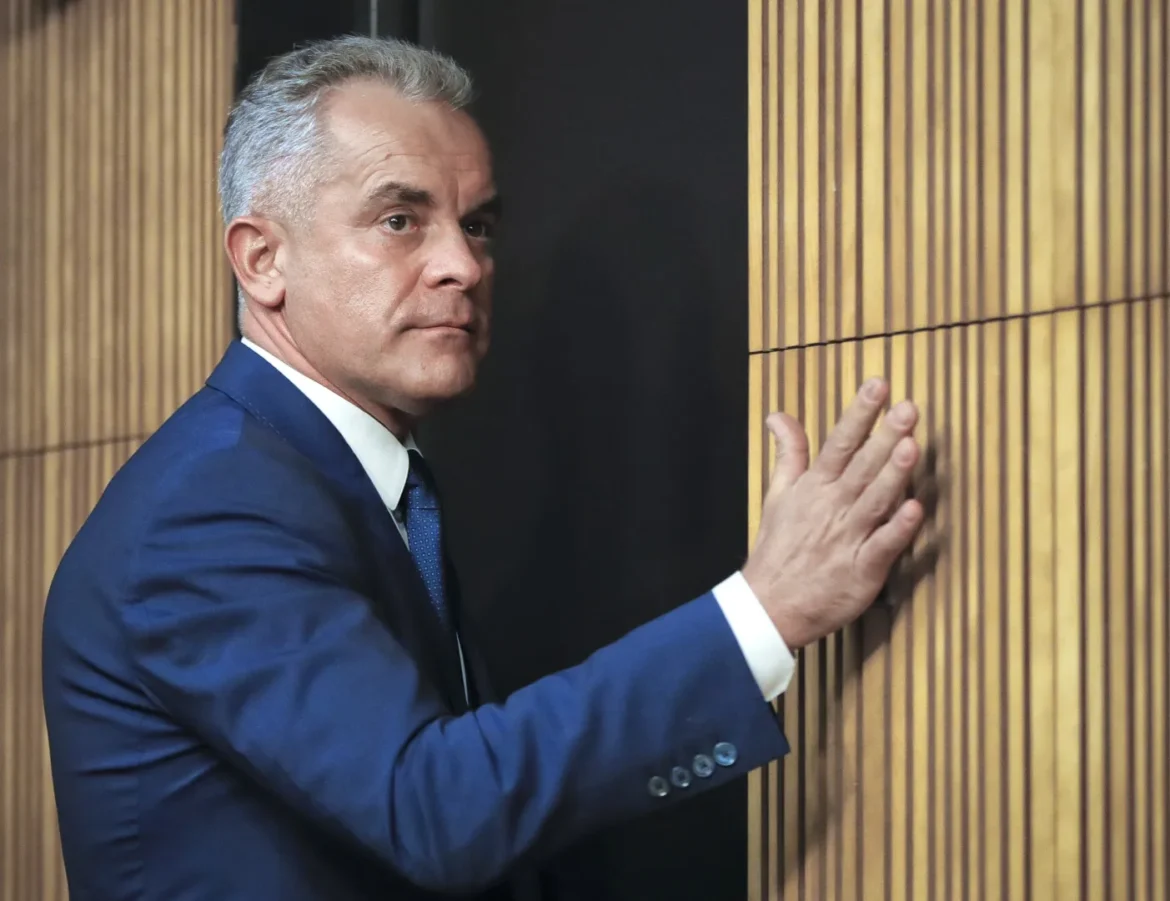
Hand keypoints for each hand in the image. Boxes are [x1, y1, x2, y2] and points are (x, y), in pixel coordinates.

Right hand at [741, 378, 923, 648]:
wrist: (769, 606)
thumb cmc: (779, 548)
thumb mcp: (778, 494)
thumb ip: (789, 452)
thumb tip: (778, 415)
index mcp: (814, 488)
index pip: (839, 443)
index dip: (859, 414)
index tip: (878, 386)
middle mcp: (832, 508)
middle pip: (861, 466)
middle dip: (884, 435)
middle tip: (908, 407)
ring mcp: (847, 538)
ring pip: (874, 500)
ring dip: (892, 475)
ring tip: (911, 446)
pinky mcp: (861, 570)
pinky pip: (882, 546)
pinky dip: (897, 529)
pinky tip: (915, 510)